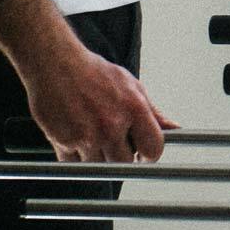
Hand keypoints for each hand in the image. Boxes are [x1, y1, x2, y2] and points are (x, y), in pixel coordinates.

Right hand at [22, 37, 178, 164]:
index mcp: (134, 108)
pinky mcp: (64, 141)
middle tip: (112, 142)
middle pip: (125, 162)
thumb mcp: (131, 85)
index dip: (149, 154)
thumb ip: (153, 112)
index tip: (142, 154)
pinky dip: (74, 156)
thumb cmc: (93, 72)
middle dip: (121, 156)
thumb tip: (175, 128)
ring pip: (100, 166)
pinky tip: (74, 136)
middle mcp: (112, 123)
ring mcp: (87, 135)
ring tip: (91, 134)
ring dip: (97, 157)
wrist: (54, 63)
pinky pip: (75, 164)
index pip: (154, 148)